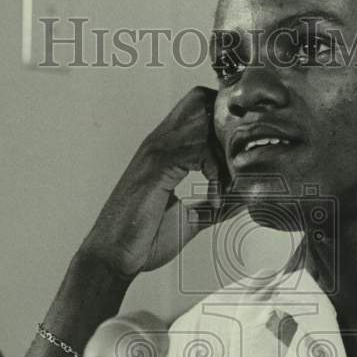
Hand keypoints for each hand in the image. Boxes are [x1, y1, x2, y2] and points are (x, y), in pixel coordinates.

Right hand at [82, 86, 241, 277]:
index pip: (200, 108)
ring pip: (204, 122)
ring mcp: (155, 151)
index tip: (241, 158)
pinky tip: (215, 199)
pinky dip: (216, 174)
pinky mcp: (157, 166)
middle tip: (240, 164)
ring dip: (225, 154)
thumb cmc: (142, 238)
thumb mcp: (190, 218)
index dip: (225, 124)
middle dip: (228, 127)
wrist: (113, 257)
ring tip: (229, 187)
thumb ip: (214, 205)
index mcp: (165, 150)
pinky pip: (199, 151)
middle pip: (200, 99)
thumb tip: (243, 199)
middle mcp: (159, 142)